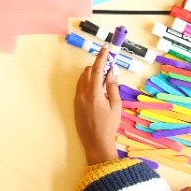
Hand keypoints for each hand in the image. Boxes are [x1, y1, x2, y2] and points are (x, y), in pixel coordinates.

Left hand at [72, 45, 121, 165]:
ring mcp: (77, 99)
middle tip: (108, 63)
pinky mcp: (75, 104)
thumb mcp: (115, 106)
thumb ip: (113, 86)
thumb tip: (112, 70)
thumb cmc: (109, 125)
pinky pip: (80, 87)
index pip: (97, 69)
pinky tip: (96, 87)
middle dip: (98, 64)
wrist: (96, 143)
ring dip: (92, 73)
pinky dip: (87, 81)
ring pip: (82, 78)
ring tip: (104, 76)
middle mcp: (83, 94)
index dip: (102, 56)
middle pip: (88, 71)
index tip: (106, 47)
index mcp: (94, 93)